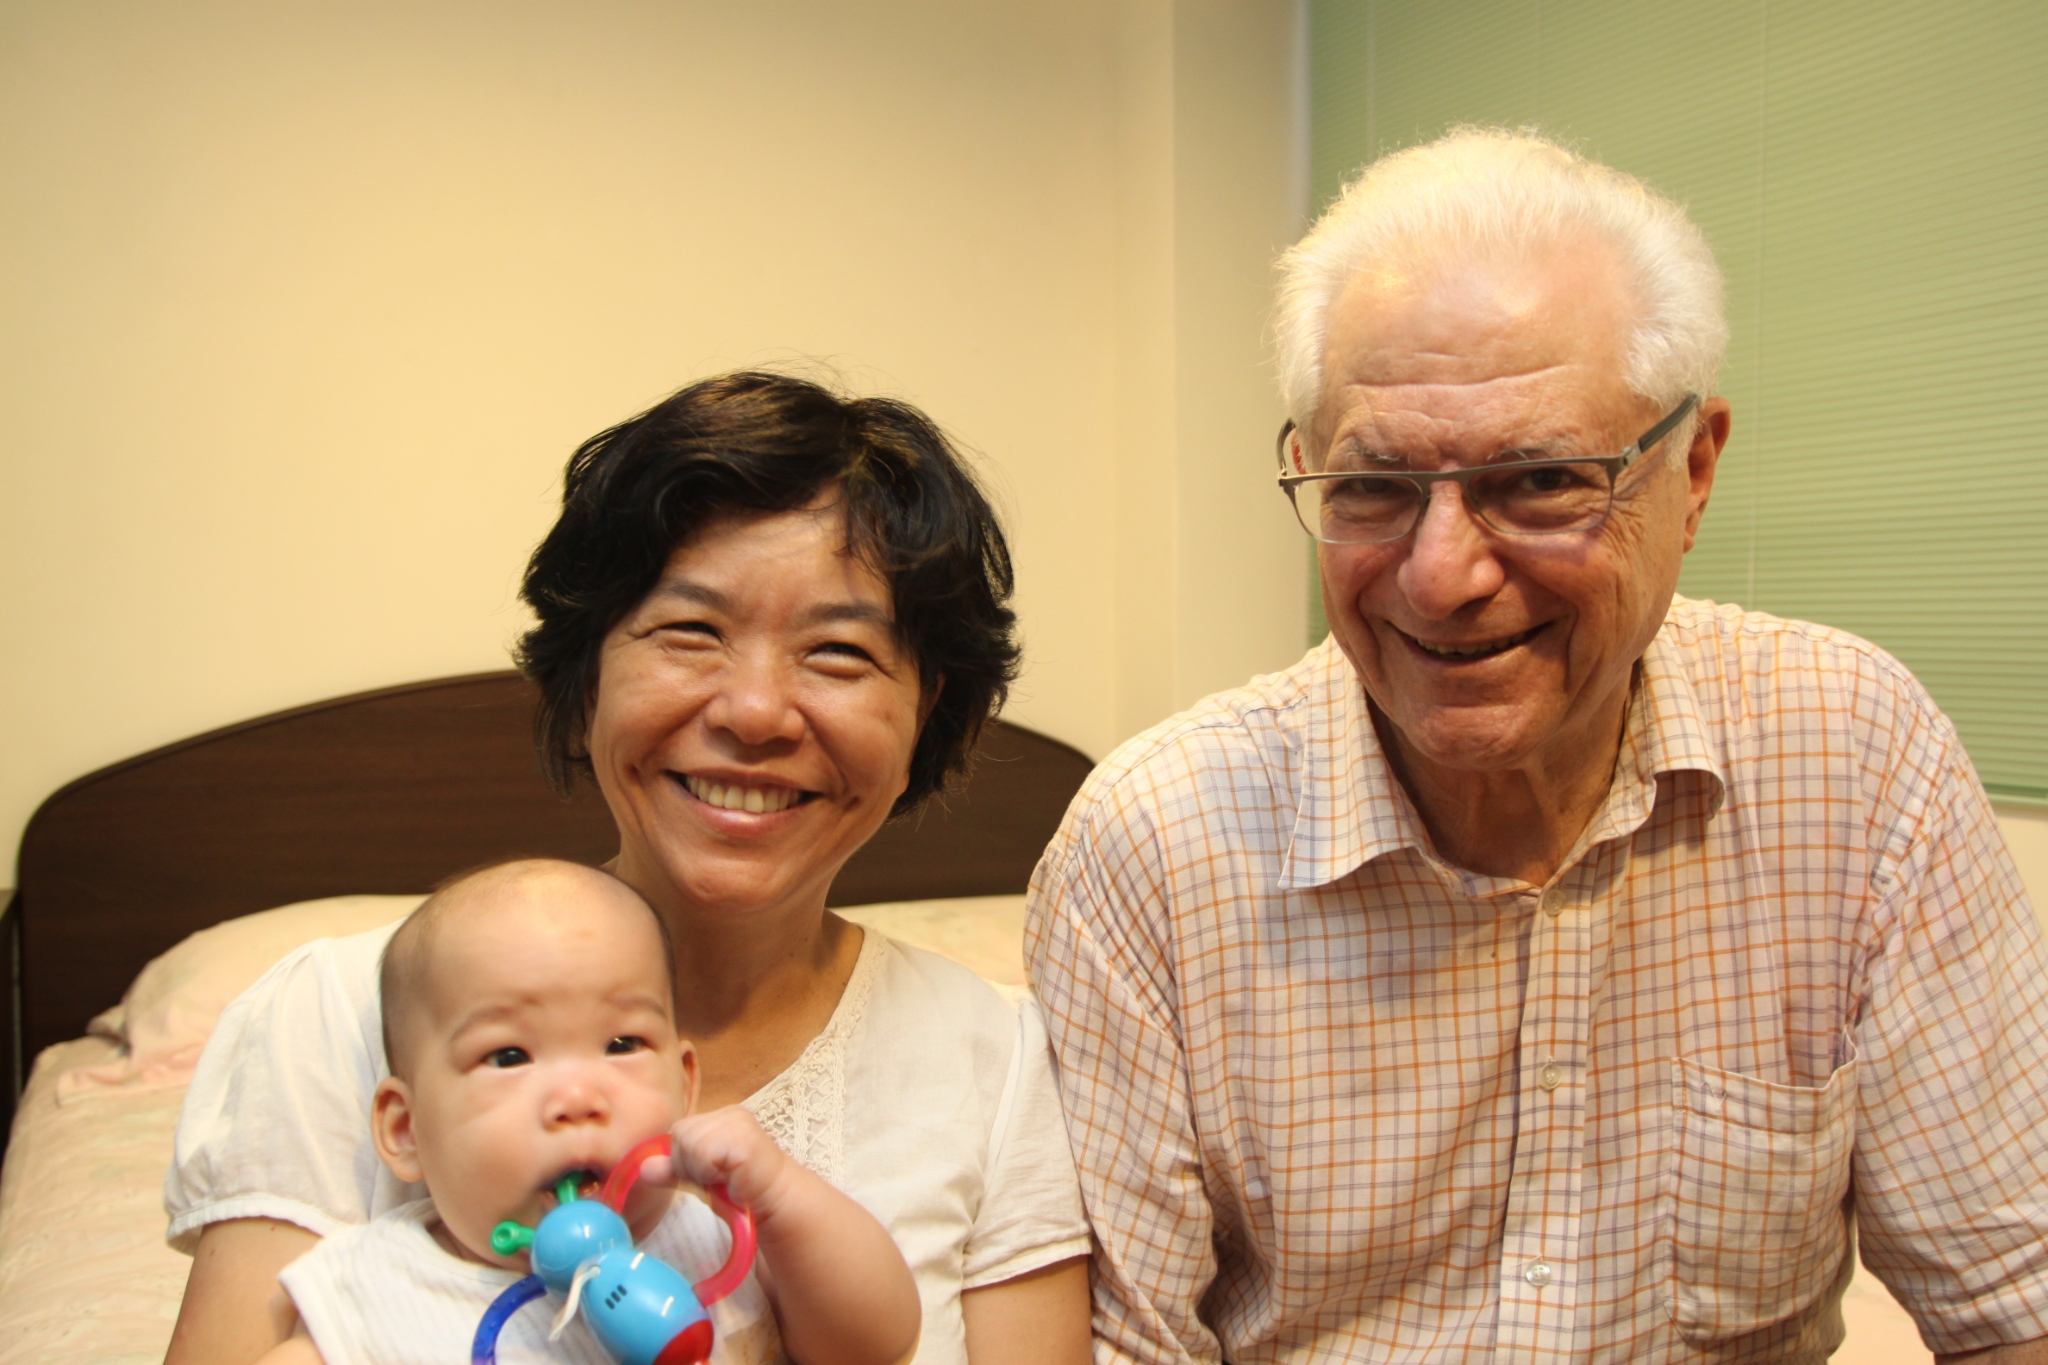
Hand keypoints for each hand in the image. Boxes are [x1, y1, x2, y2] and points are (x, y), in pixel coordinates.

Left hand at [666, 1106, 795, 1220]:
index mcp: (720, 1116)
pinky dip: (711, 1172)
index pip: (679, 1131)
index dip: (686, 1159)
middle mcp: (729, 1112)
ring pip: (687, 1142)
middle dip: (691, 1164)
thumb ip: (674, 1169)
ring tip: (726, 1178)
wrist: (776, 1200)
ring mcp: (737, 1121)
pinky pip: (703, 1152)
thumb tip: (644, 1168)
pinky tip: (731, 1177)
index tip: (711, 1174)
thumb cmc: (741, 1189)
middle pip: (680, 1134)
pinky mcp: (742, 1136)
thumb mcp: (701, 1177)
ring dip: (702, 1170)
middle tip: (719, 1177)